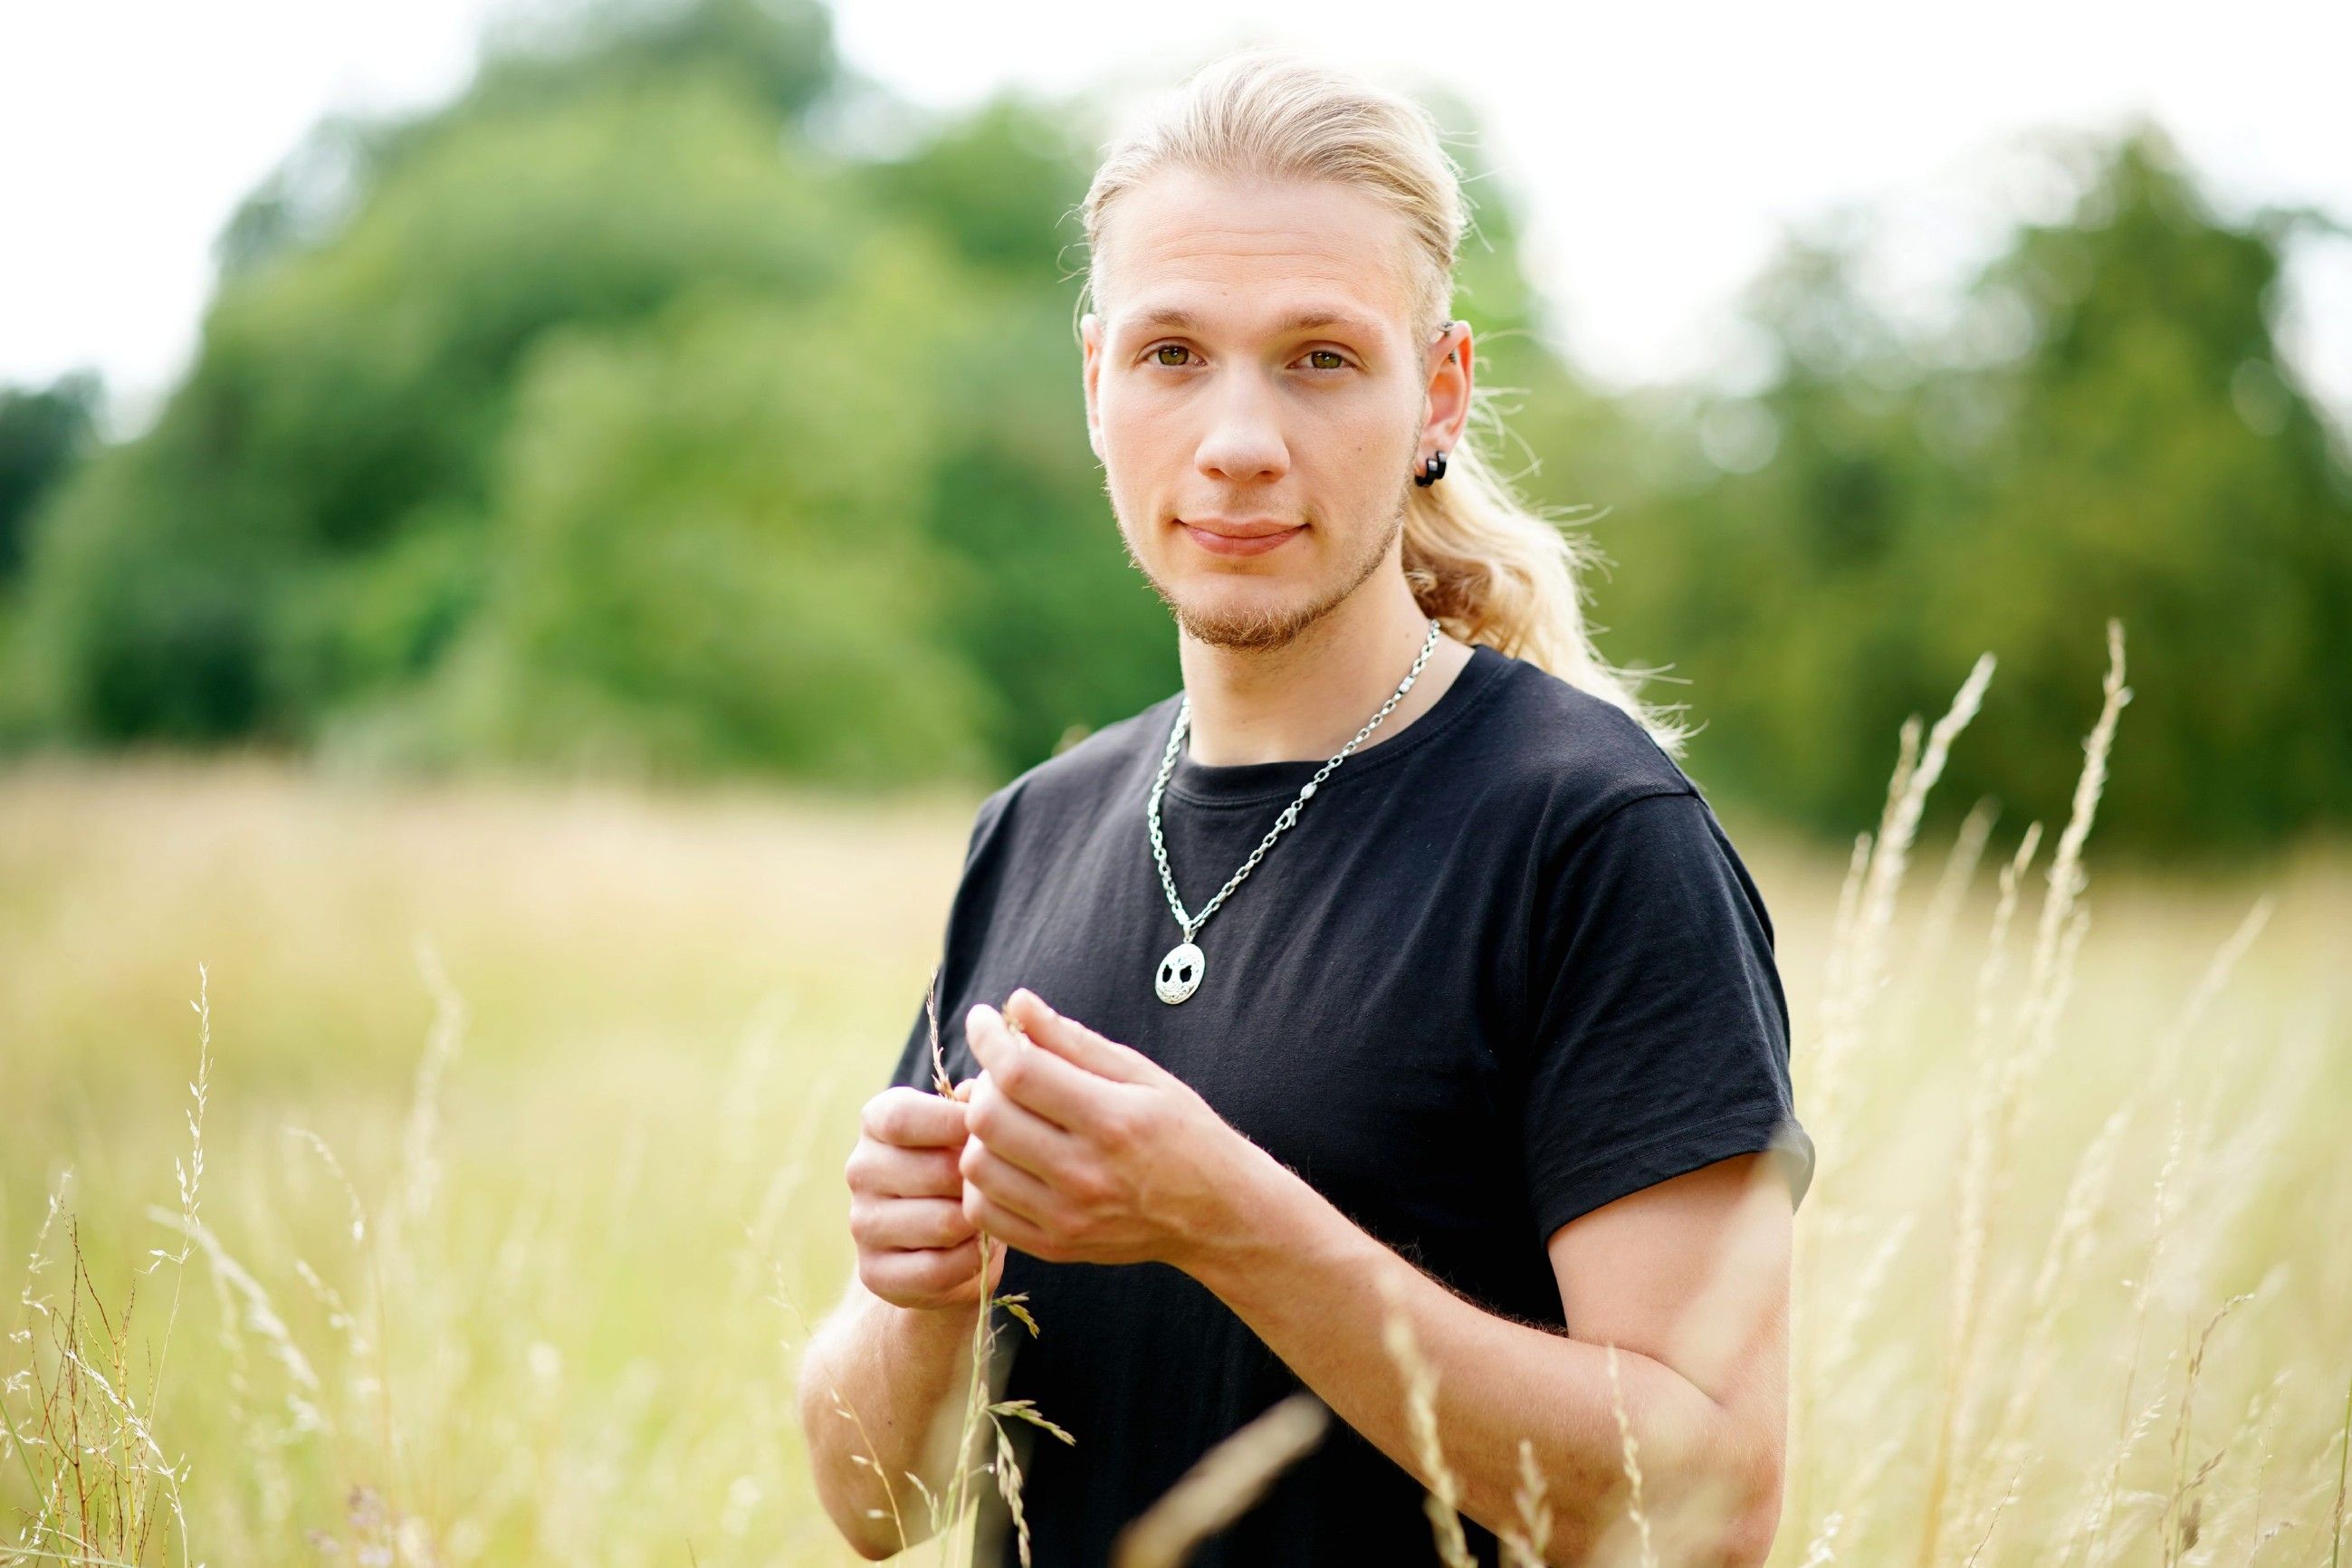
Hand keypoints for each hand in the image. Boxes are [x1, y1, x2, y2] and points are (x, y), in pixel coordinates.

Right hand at [845, 1080, 1006, 1311]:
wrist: (944, 1242)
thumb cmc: (965, 1169)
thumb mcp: (970, 1131)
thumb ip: (975, 1107)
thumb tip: (978, 1092)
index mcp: (877, 1121)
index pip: (904, 1118)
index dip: (956, 1126)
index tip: (990, 1135)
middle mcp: (859, 1169)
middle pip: (936, 1172)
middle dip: (980, 1183)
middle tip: (999, 1187)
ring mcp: (861, 1223)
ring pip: (943, 1223)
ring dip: (979, 1224)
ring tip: (987, 1218)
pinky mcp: (873, 1272)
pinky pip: (939, 1269)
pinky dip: (970, 1262)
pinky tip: (976, 1250)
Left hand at [959, 987, 1256, 1271]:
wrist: (1217, 1214)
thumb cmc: (1183, 1133)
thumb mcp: (1142, 1075)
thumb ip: (1074, 1041)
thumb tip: (1017, 1003)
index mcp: (1112, 1120)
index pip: (1019, 1073)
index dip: (989, 1038)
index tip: (983, 1020)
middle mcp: (1086, 1173)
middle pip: (988, 1119)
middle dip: (984, 1082)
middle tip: (1004, 1073)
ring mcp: (1067, 1216)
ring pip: (976, 1166)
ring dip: (980, 1132)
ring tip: (1009, 1118)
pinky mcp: (1055, 1246)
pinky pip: (983, 1211)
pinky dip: (982, 1180)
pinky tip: (1009, 1160)